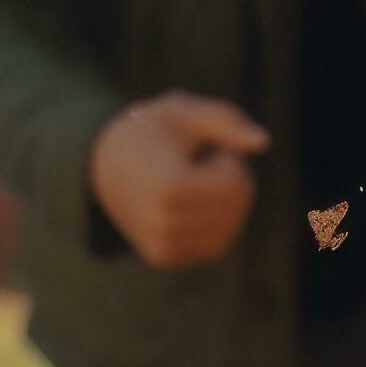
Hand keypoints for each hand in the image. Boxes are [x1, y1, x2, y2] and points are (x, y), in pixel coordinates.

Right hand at [87, 92, 268, 268]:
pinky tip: (187, 204)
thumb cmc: (149, 131)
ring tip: (188, 182)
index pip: (237, 183)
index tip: (200, 146)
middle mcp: (163, 223)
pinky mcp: (162, 256)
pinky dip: (211, 223)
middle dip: (228, 179)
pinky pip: (214, 244)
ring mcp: (162, 244)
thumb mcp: (183, 110)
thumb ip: (226, 119)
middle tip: (194, 163)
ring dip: (220, 202)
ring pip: (229, 228)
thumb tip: (263, 142)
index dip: (227, 156)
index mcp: (169, 186)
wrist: (101, 163)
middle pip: (236, 207)